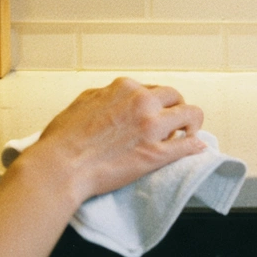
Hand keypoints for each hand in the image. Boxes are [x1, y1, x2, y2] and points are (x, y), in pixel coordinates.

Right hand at [30, 77, 205, 204]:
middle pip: (176, 97)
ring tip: (187, 134)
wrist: (60, 168)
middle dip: (177, 109)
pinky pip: (188, 146)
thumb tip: (115, 96)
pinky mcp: (155, 153)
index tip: (155, 114)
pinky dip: (195, 146)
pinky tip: (196, 148)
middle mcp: (142, 102)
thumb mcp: (82, 102)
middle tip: (174, 123)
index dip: (156, 103)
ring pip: (190, 115)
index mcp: (124, 88)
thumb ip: (104, 95)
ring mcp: (151, 127)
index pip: (153, 88)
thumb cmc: (63, 140)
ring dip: (191, 124)